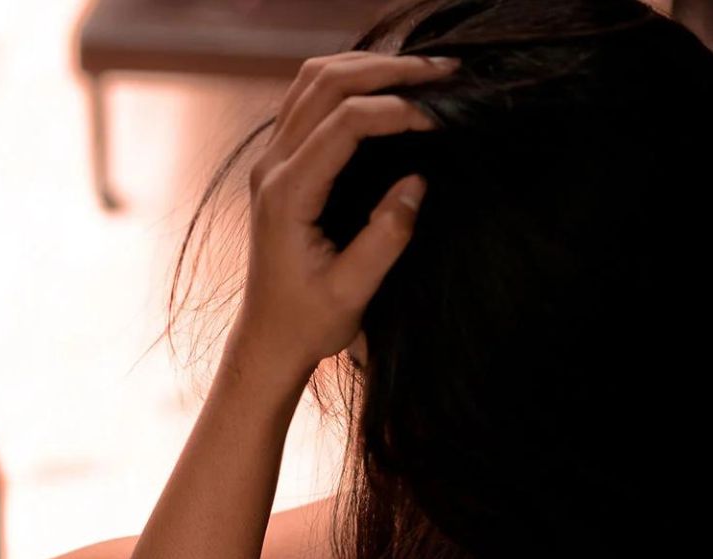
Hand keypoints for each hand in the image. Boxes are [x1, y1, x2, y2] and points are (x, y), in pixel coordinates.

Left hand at [226, 52, 449, 384]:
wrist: (269, 337)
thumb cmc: (308, 321)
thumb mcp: (352, 292)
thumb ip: (385, 238)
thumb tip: (417, 182)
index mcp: (286, 195)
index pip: (342, 124)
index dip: (394, 110)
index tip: (439, 118)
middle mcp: (271, 167)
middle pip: (325, 84)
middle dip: (386, 70)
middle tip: (443, 73)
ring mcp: (271, 160)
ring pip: (312, 80)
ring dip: (367, 67)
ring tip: (421, 72)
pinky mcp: (279, 162)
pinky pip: (307, 98)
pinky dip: (349, 80)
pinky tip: (386, 87)